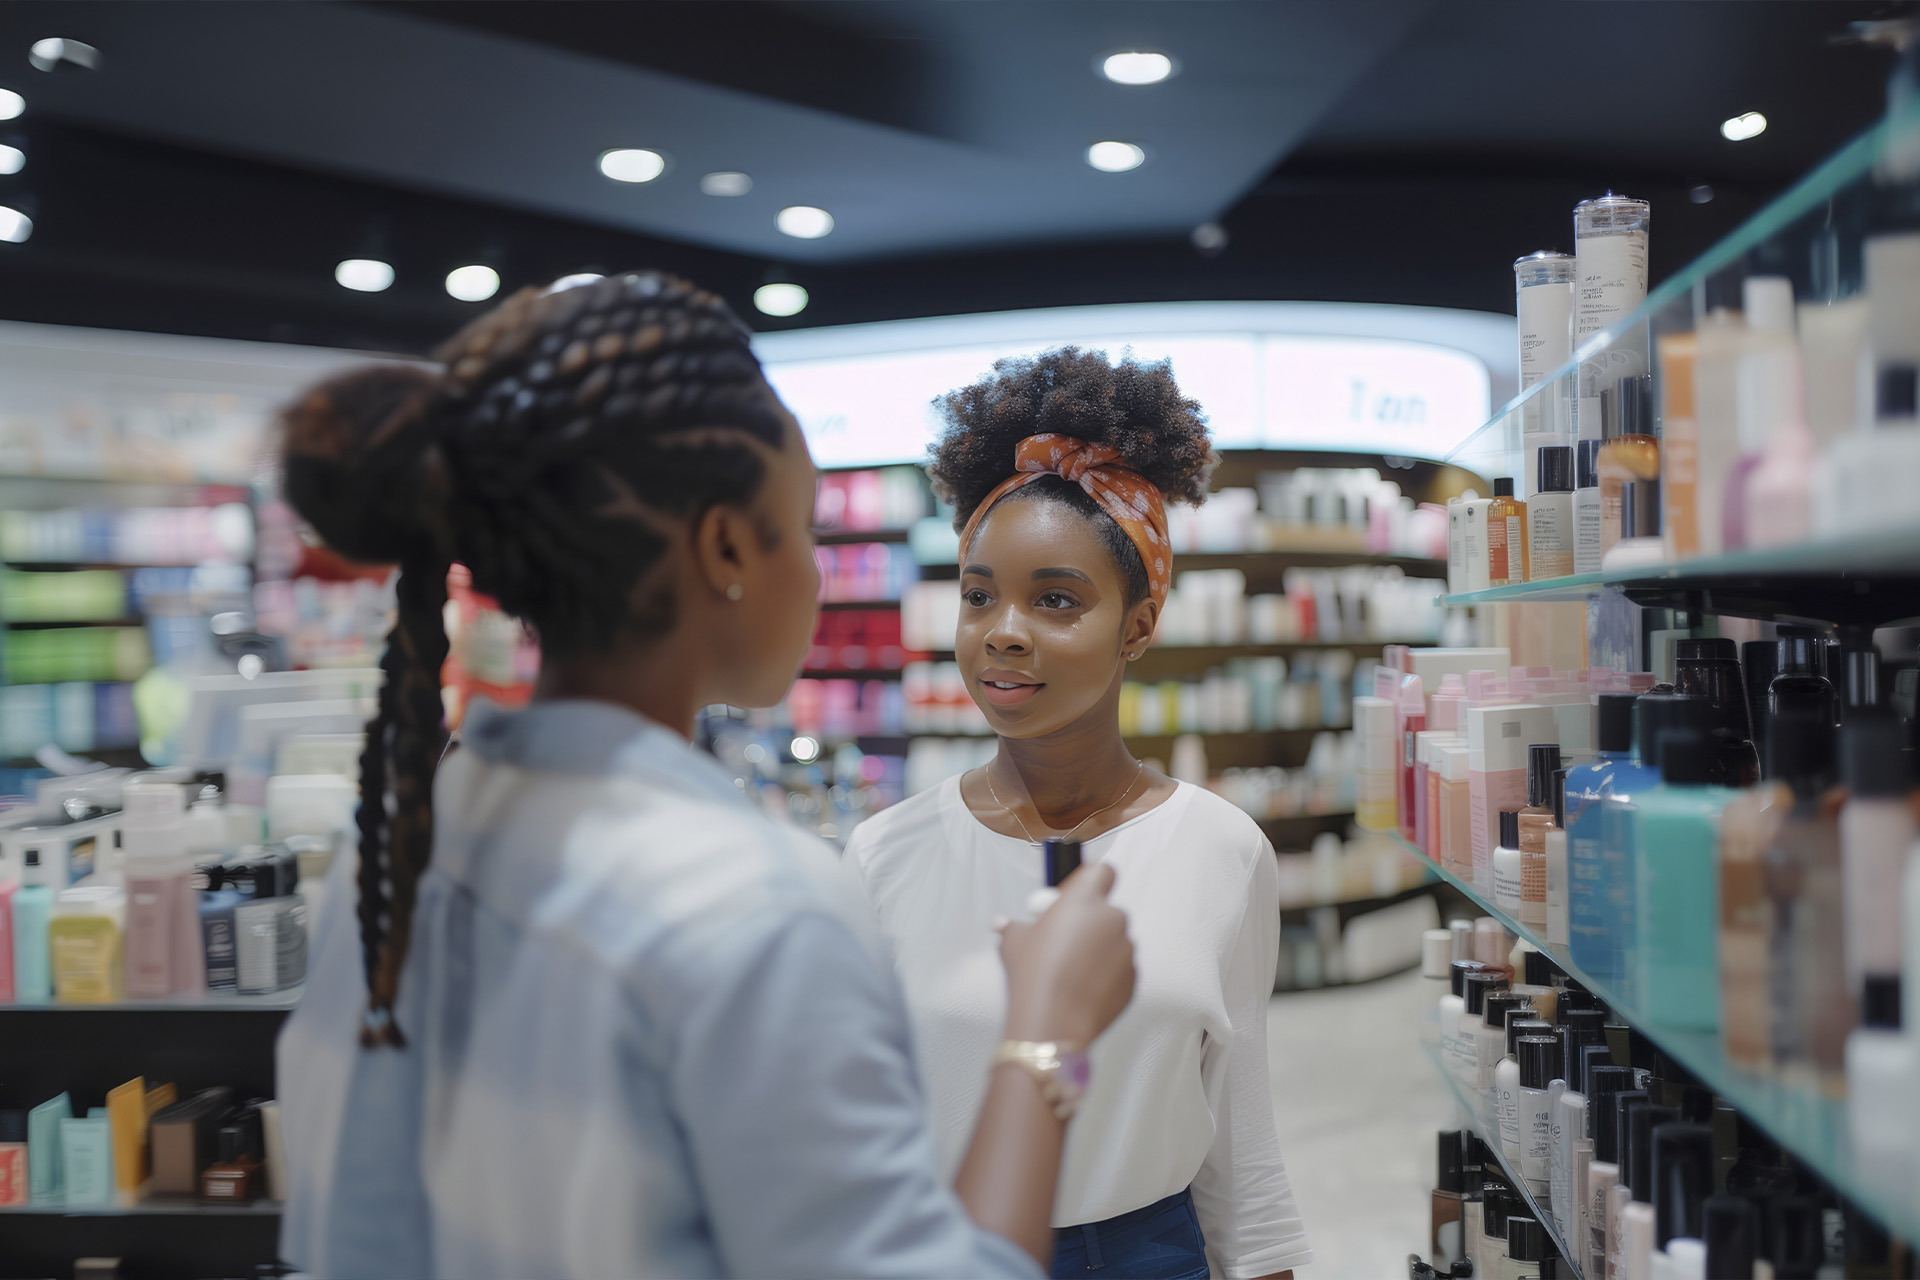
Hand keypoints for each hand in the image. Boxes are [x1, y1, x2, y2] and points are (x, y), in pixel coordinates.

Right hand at [998, 862, 1133, 1047]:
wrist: (1053, 1023)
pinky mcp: (1133, 979)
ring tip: (1070, 972)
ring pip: (1114, 941)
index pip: (1103, 872)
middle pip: (1107, 911)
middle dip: (1089, 923)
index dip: (1088, 882)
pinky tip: (1081, 990)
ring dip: (1098, 950)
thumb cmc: (1032, 975)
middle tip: (1065, 942)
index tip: (1071, 899)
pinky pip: (1120, 968)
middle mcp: (1113, 919)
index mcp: (1085, 900)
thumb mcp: (1013, 942)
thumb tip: (1001, 923)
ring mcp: (1127, 950)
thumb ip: (1013, 925)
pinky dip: (1106, 975)